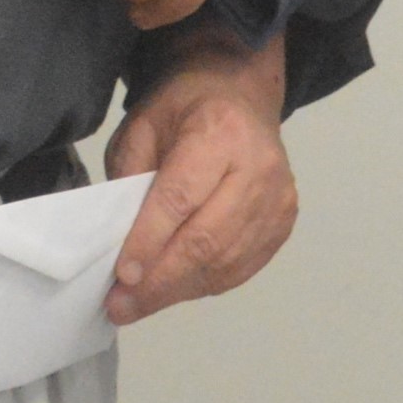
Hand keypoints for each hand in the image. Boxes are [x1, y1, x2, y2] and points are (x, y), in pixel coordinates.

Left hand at [101, 30, 295, 323]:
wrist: (241, 95)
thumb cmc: (185, 108)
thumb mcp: (142, 124)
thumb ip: (130, 175)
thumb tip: (118, 242)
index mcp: (219, 131)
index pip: (181, 197)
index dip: (150, 240)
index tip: (123, 275)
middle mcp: (258, 166)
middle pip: (207, 238)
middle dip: (160, 280)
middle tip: (121, 306)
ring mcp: (278, 197)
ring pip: (226, 261)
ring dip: (179, 289)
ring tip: (140, 305)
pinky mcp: (284, 220)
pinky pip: (242, 267)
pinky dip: (205, 284)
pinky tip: (175, 289)